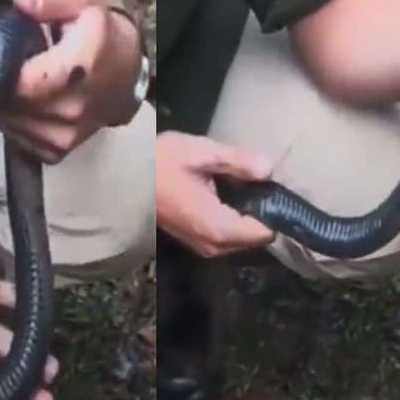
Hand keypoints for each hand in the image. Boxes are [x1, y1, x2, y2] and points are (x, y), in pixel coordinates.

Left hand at [0, 0, 142, 162]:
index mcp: (79, 67)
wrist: (127, 72)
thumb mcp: (85, 2)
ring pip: (8, 122)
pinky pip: (18, 139)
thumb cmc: (103, 35)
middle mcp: (72, 107)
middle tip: (4, 63)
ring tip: (17, 82)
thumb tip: (22, 5)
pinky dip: (13, 122)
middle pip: (8, 103)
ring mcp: (65, 134)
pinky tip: (24, 104)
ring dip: (3, 102)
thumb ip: (53, 0)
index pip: (20, 82)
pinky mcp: (58, 150)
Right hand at [157, 131, 276, 257]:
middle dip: (260, 214)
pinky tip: (225, 196)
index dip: (274, 212)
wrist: (124, 178)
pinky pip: (226, 237)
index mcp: (219, 227)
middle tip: (256, 183)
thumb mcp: (202, 153)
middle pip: (255, 238)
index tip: (274, 189)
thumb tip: (269, 169)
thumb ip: (238, 162)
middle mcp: (214, 246)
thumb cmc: (161, 163)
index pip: (265, 232)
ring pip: (240, 240)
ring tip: (243, 187)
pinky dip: (232, 221)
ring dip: (246, 218)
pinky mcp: (195, 242)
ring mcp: (202, 247)